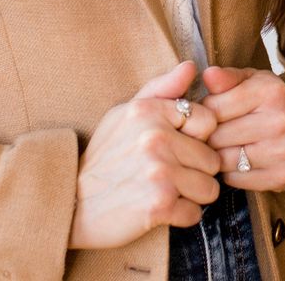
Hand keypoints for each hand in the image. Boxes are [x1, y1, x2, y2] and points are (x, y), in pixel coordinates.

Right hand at [68, 61, 222, 248]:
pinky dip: (180, 217)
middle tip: (167, 175)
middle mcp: (155, 138)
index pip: (208, 121)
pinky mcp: (159, 205)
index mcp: (149, 111)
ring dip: (191, 196)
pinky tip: (159, 209)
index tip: (177, 147)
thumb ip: (161, 88)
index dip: (197, 138)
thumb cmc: (104, 158)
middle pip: (212, 159)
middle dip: (196, 171)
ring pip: (209, 189)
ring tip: (164, 191)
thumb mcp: (125, 114)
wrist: (72, 203)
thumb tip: (191, 66)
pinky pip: (195, 214)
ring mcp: (158, 172)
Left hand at [199, 66, 284, 191]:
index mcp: (271, 91)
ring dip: (219, 156)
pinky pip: (235, 179)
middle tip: (219, 132)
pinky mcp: (281, 176)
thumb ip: (226, 78)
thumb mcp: (251, 81)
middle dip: (211, 136)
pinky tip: (241, 161)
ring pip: (223, 160)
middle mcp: (280, 121)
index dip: (206, 111)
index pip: (213, 107)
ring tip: (228, 146)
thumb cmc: (268, 105)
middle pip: (216, 137)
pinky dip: (232, 173)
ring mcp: (282, 151)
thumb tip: (208, 75)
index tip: (214, 111)